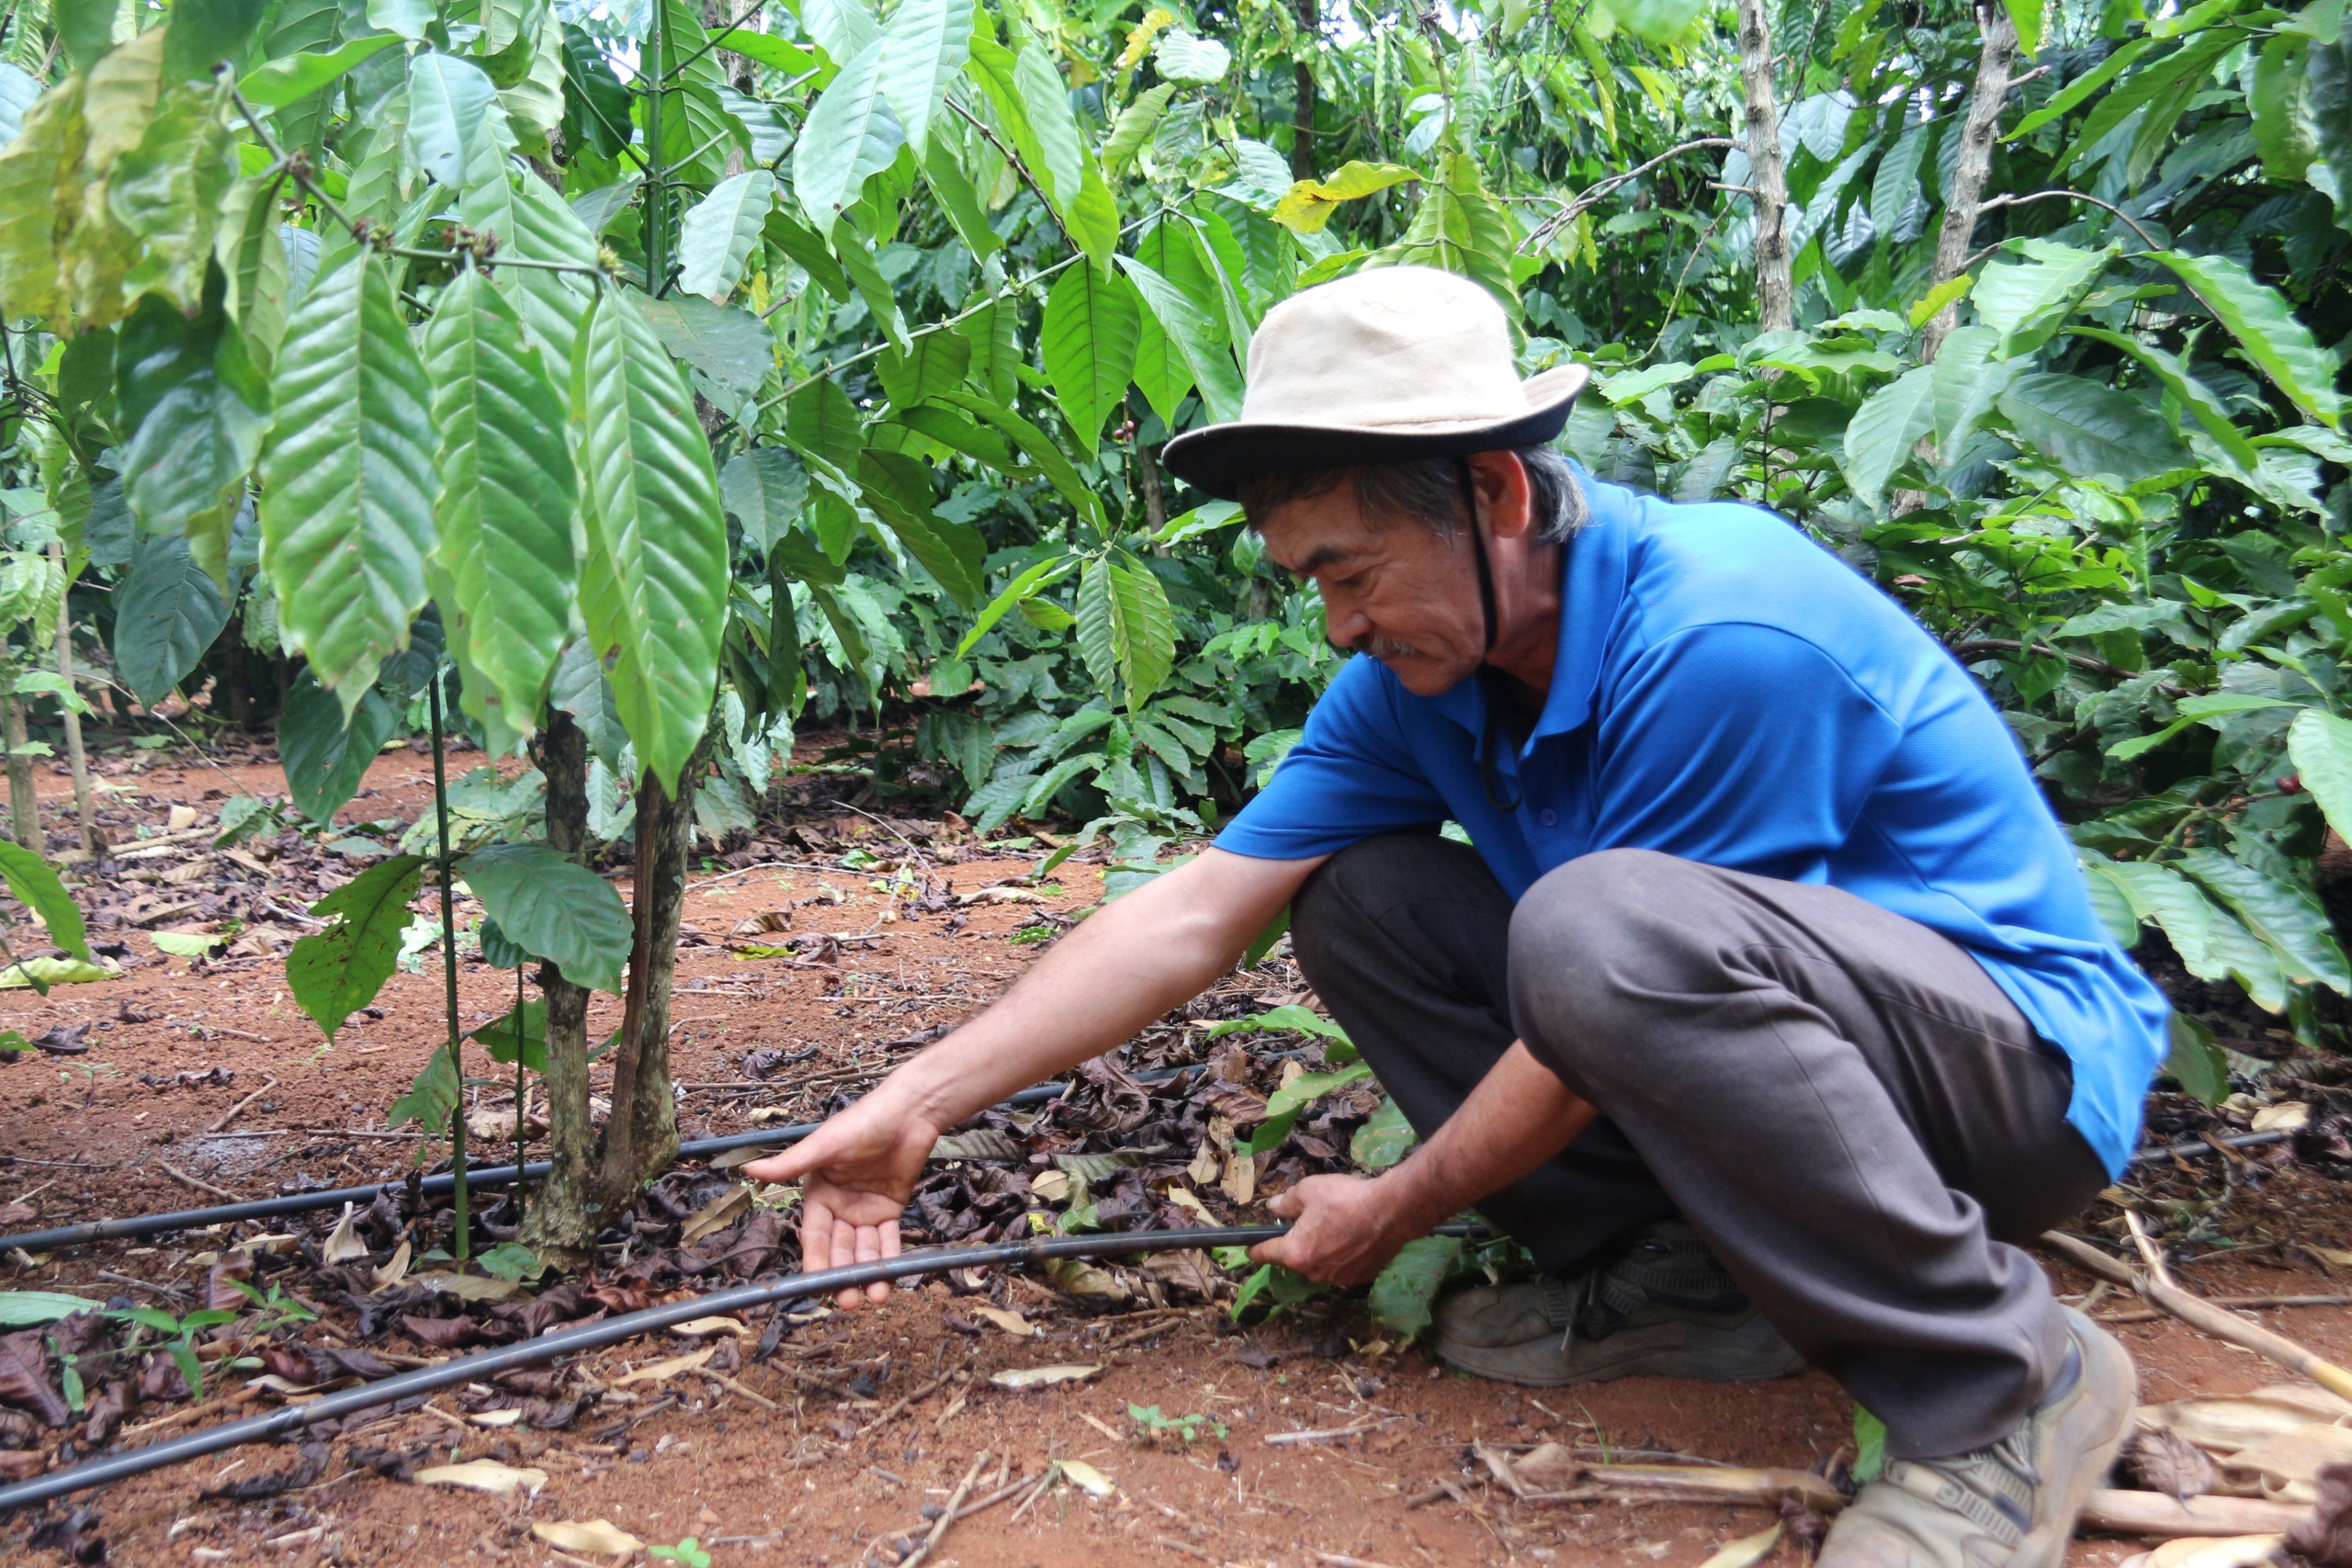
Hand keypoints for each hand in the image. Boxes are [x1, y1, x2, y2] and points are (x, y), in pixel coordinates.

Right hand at [742, 1096, 938, 1307]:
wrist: (909, 1112)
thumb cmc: (862, 1123)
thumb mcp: (824, 1145)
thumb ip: (790, 1164)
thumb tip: (748, 1169)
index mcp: (818, 1193)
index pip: (815, 1235)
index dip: (816, 1261)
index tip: (818, 1286)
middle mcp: (839, 1206)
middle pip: (839, 1248)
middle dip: (843, 1274)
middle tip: (849, 1301)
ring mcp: (865, 1209)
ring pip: (864, 1249)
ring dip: (868, 1273)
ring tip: (874, 1296)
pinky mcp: (891, 1208)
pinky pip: (888, 1239)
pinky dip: (889, 1258)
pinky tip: (890, 1278)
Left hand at [1248, 1173, 1416, 1286]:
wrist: (1391, 1211)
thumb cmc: (1344, 1199)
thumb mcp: (1308, 1191)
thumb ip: (1286, 1202)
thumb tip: (1273, 1208)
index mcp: (1296, 1253)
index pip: (1266, 1254)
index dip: (1255, 1249)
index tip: (1249, 1248)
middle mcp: (1314, 1272)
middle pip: (1295, 1259)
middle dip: (1297, 1243)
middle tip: (1309, 1221)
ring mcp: (1338, 1278)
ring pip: (1319, 1264)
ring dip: (1320, 1250)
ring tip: (1335, 1227)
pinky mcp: (1359, 1278)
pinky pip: (1341, 1267)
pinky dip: (1341, 1255)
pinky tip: (1353, 1237)